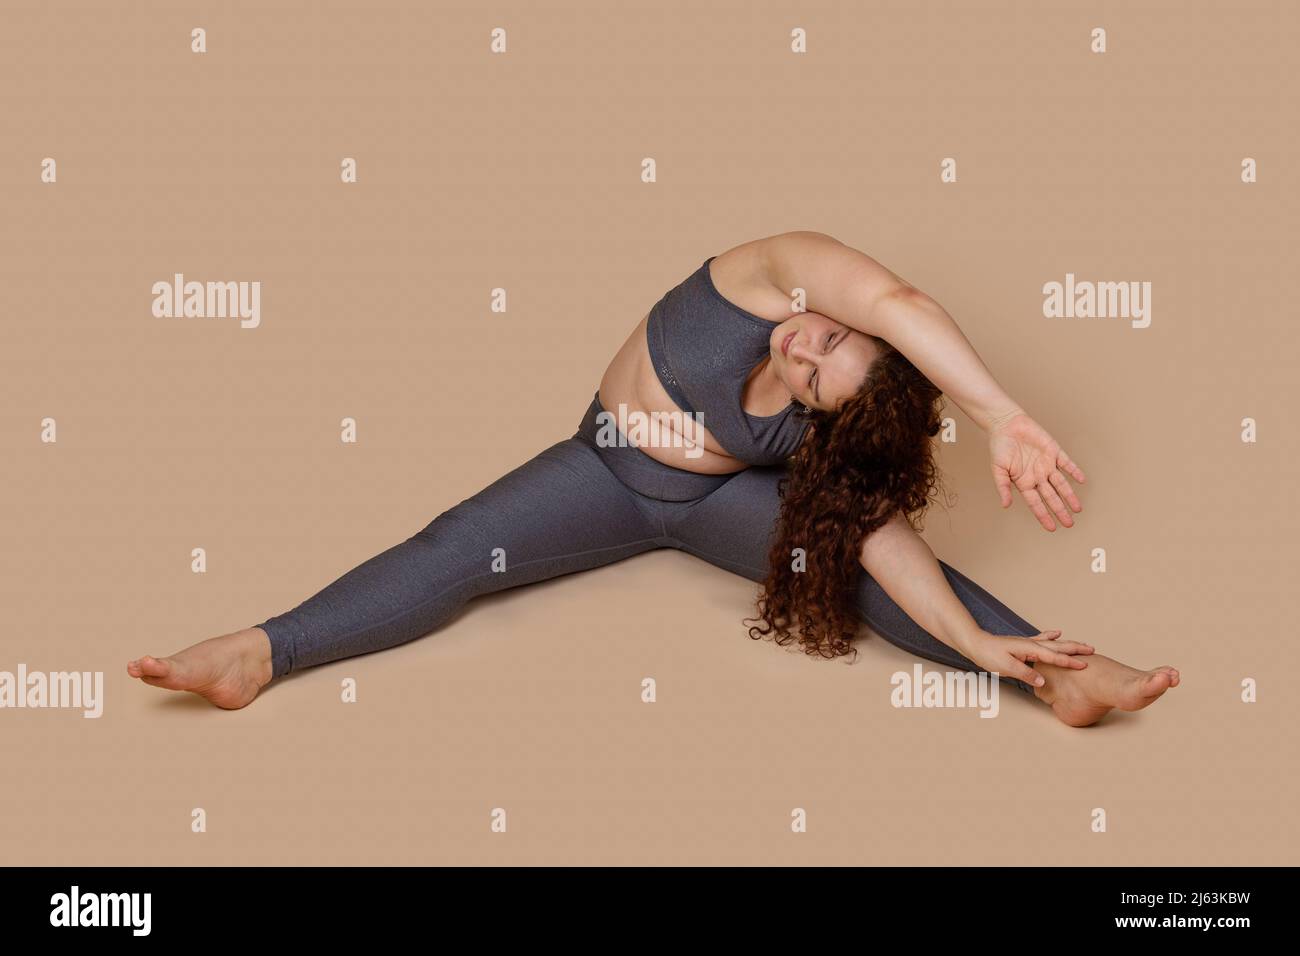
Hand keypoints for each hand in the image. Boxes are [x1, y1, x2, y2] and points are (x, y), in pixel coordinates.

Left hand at [959, 630, 1094, 687]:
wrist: (976, 644)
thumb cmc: (989, 655)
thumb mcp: (1007, 667)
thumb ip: (1026, 674)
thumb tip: (1043, 683)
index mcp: (1030, 649)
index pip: (1054, 658)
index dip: (1070, 663)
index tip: (1085, 666)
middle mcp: (1032, 643)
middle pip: (1058, 647)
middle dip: (1076, 649)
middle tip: (1093, 651)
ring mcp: (1028, 642)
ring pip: (1053, 643)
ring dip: (1068, 644)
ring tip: (1083, 644)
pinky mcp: (1023, 644)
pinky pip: (1042, 640)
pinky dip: (1051, 636)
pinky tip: (1057, 632)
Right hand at [988, 411, 1085, 530]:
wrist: (1006, 425)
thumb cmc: (999, 447)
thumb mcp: (997, 470)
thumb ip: (1003, 487)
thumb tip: (1005, 505)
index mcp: (1024, 482)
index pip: (1036, 503)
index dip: (1044, 516)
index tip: (1052, 528)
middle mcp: (1037, 476)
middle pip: (1051, 497)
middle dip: (1060, 510)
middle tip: (1069, 524)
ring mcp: (1046, 465)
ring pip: (1061, 484)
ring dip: (1070, 496)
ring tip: (1078, 509)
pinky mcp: (1053, 452)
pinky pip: (1067, 463)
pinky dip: (1074, 471)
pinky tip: (1081, 480)